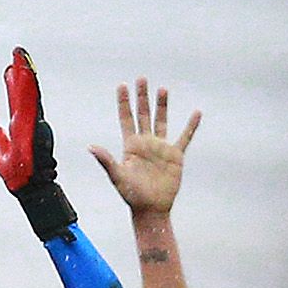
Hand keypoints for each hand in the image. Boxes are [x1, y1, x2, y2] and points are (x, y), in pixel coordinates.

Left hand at [90, 77, 198, 217]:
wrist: (151, 209)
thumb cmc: (132, 195)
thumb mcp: (118, 176)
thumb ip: (107, 160)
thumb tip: (91, 147)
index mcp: (131, 145)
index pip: (126, 118)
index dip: (124, 102)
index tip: (122, 85)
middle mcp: (145, 143)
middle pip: (143, 114)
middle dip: (142, 97)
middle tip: (142, 78)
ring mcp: (160, 148)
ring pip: (162, 121)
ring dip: (162, 105)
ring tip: (162, 89)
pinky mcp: (175, 156)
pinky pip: (184, 137)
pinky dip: (191, 126)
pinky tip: (196, 113)